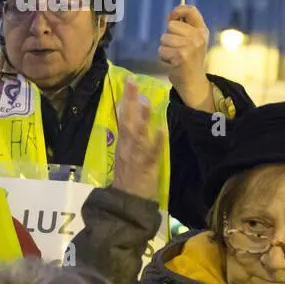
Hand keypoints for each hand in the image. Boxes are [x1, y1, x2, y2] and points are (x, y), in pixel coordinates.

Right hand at [112, 78, 163, 200]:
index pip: (123, 117)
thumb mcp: (127, 155)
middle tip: (132, 82)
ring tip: (147, 101)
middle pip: (127, 120)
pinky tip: (161, 130)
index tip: (130, 81)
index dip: (126, 99)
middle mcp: (126, 146)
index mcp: (123, 143)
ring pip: (137, 134)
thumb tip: (139, 114)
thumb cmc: (129, 179)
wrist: (126, 202)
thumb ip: (132, 136)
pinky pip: (151, 153)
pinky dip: (155, 142)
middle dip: (130, 101)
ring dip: (142, 118)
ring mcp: (135, 156)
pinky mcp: (145, 167)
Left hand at [158, 5, 213, 111]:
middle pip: (171, 25)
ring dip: (165, 48)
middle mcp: (198, 37)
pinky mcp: (181, 56)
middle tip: (177, 49)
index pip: (191, 10)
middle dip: (169, 36)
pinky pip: (161, 50)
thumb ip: (185, 28)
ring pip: (164, 38)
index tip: (170, 17)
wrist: (193, 82)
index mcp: (202, 30)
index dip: (178, 10)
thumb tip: (170, 16)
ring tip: (175, 57)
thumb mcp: (193, 41)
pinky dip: (163, 57)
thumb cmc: (189, 59)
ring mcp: (190, 46)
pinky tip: (172, 63)